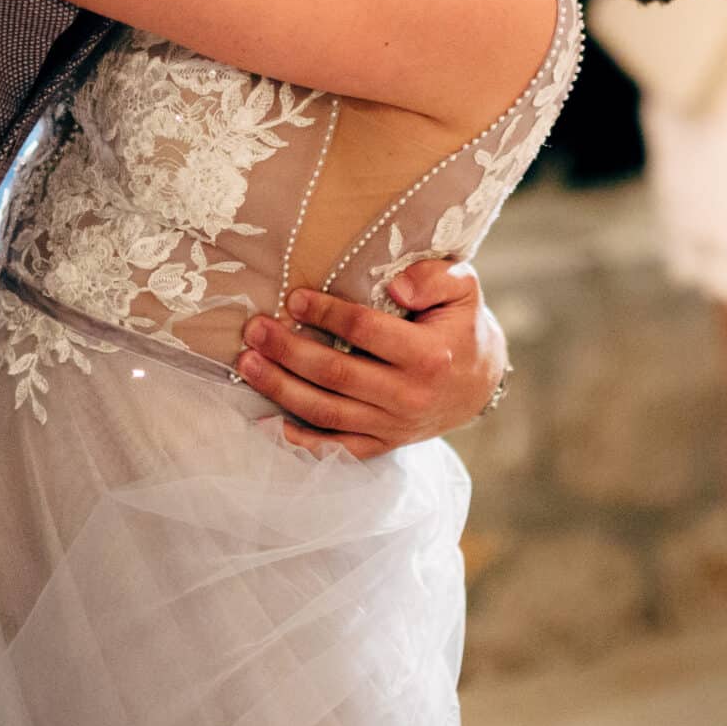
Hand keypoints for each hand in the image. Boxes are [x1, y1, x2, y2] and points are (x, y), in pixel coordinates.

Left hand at [236, 258, 507, 458]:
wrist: (479, 382)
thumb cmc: (462, 325)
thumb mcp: (464, 288)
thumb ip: (434, 278)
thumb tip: (395, 286)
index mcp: (428, 356)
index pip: (365, 332)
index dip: (326, 314)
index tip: (294, 298)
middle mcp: (408, 396)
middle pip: (335, 374)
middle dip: (288, 351)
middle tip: (254, 330)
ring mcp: (393, 426)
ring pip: (327, 411)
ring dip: (281, 388)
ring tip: (247, 364)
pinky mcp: (383, 444)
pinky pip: (337, 447)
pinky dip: (301, 440)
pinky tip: (268, 422)